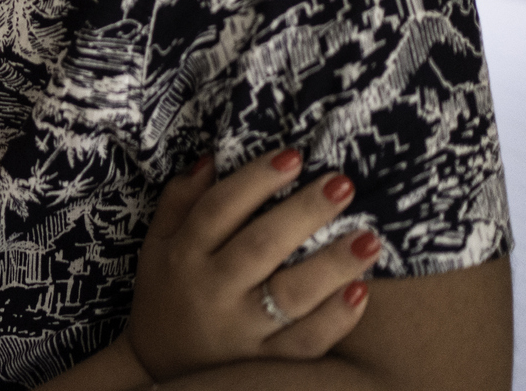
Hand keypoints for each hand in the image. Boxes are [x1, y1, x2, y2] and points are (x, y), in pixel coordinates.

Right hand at [127, 150, 382, 381]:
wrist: (157, 368)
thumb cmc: (166, 294)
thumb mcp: (158, 244)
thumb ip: (180, 200)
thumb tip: (211, 158)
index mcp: (184, 255)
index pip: (219, 208)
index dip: (255, 180)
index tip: (293, 156)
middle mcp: (212, 290)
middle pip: (260, 246)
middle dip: (303, 213)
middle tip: (341, 184)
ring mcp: (241, 330)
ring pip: (290, 295)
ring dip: (331, 265)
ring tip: (368, 237)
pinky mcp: (267, 363)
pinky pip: (306, 342)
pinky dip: (335, 319)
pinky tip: (360, 291)